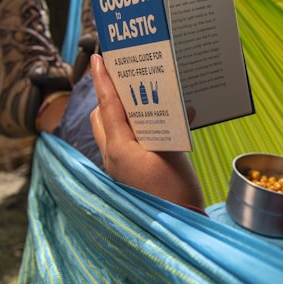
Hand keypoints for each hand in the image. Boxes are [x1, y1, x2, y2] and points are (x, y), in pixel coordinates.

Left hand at [89, 54, 204, 209]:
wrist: (176, 225)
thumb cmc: (176, 190)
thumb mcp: (176, 153)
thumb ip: (174, 127)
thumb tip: (183, 110)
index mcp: (119, 148)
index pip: (107, 105)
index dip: (103, 80)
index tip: (99, 59)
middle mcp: (111, 156)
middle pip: (101, 116)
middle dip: (108, 95)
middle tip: (123, 78)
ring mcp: (116, 167)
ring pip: (108, 130)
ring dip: (117, 113)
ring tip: (138, 100)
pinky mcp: (125, 174)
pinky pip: (120, 143)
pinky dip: (129, 129)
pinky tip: (150, 125)